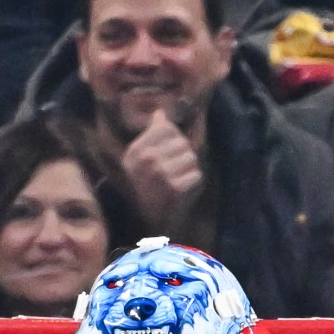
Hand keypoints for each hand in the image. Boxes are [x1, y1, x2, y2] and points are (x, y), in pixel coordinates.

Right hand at [122, 109, 203, 229]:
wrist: (148, 221)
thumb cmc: (147, 187)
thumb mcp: (140, 160)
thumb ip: (152, 135)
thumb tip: (160, 112)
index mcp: (136, 150)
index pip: (167, 127)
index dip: (173, 139)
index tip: (166, 154)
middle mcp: (147, 159)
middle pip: (182, 142)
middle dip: (182, 156)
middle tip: (172, 172)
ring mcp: (161, 174)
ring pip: (191, 158)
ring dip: (189, 169)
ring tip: (177, 180)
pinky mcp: (176, 188)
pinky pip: (197, 174)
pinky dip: (193, 183)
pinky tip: (182, 191)